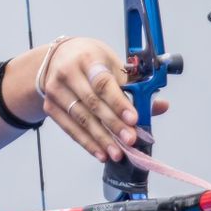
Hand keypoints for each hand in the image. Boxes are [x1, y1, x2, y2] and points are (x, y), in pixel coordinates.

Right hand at [38, 37, 169, 162]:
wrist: (57, 57)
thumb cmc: (90, 59)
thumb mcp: (112, 63)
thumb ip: (134, 86)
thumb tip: (160, 106)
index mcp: (87, 58)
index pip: (103, 83)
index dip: (118, 103)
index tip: (133, 120)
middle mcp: (68, 73)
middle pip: (92, 103)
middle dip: (113, 125)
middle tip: (129, 140)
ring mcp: (56, 91)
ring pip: (81, 119)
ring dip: (101, 139)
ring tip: (117, 153)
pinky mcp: (50, 106)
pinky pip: (70, 129)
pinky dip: (87, 143)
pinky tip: (100, 152)